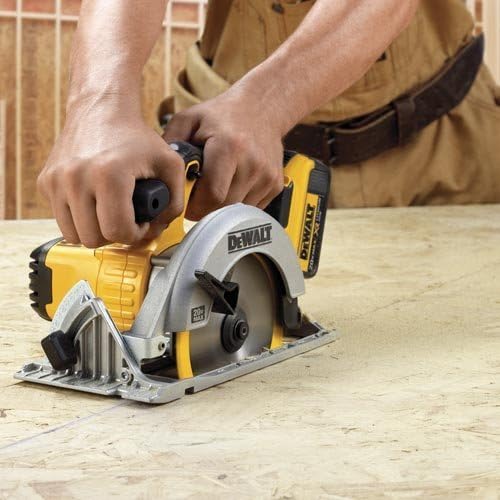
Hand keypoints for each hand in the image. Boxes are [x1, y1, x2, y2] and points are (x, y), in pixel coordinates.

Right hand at [37, 101, 184, 247]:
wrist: (101, 109)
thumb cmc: (137, 137)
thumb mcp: (170, 164)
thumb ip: (176, 201)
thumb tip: (159, 228)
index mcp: (109, 174)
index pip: (117, 231)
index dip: (135, 235)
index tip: (141, 223)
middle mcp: (76, 177)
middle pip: (93, 238)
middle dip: (114, 236)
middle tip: (126, 220)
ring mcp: (56, 180)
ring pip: (72, 235)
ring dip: (94, 231)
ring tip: (110, 215)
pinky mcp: (45, 181)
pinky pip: (61, 218)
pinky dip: (79, 219)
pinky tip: (95, 203)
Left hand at [163, 88, 284, 219]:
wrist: (262, 108)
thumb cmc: (223, 115)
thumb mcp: (189, 120)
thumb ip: (170, 145)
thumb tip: (158, 174)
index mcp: (230, 147)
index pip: (213, 195)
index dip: (196, 206)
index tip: (188, 204)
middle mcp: (252, 163)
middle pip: (225, 207)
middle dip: (207, 208)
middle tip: (198, 197)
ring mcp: (267, 176)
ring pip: (238, 211)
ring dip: (223, 206)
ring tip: (217, 185)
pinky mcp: (275, 185)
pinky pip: (252, 207)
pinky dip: (239, 202)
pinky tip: (233, 184)